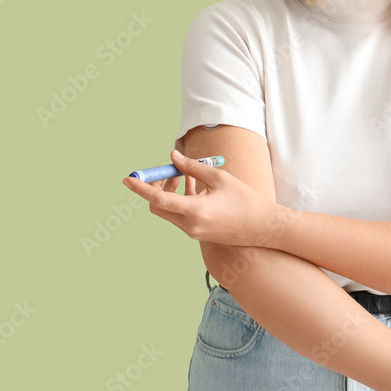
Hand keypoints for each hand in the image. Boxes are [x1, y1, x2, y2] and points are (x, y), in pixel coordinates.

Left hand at [121, 149, 279, 247]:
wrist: (263, 228)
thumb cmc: (244, 200)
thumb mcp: (218, 177)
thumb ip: (192, 167)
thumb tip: (172, 157)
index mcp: (195, 211)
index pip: (158, 200)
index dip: (140, 188)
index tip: (127, 179)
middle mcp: (190, 225)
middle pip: (158, 207)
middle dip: (155, 188)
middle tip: (165, 171)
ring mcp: (193, 232)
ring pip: (169, 210)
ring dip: (170, 192)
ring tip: (183, 173)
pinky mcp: (198, 233)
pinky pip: (180, 214)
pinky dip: (180, 199)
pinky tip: (192, 183)